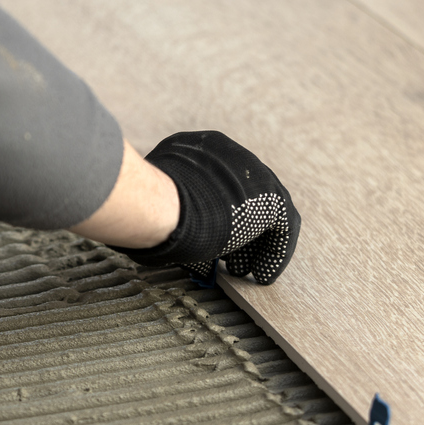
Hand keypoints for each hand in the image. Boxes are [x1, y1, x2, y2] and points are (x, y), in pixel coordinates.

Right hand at [113, 131, 300, 285]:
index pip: (211, 185)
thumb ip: (160, 210)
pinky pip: (282, 227)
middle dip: (234, 231)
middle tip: (229, 259)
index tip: (206, 239)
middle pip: (238, 197)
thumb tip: (151, 238)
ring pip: (261, 211)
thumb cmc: (142, 209)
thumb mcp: (148, 204)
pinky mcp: (271, 197)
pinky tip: (262, 274)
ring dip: (254, 243)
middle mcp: (226, 154)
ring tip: (246, 270)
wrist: (160, 205)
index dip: (211, 216)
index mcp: (194, 150)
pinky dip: (273, 252)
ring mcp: (251, 173)